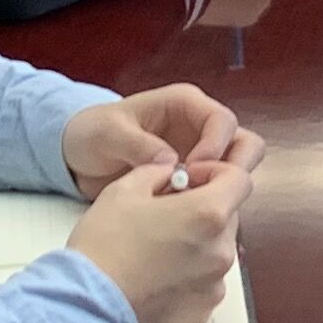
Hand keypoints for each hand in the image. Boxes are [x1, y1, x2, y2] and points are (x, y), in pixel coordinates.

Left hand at [61, 81, 264, 190]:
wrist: (78, 156)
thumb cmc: (92, 132)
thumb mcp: (108, 133)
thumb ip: (137, 143)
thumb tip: (171, 161)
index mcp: (185, 104)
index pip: (222, 121)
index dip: (215, 147)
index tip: (194, 172)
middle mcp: (200, 127)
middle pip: (243, 144)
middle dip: (235, 168)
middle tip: (209, 192)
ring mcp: (200, 154)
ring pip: (236, 169)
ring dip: (224, 189)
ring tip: (195, 207)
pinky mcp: (193, 179)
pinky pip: (216, 190)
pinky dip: (209, 203)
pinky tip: (187, 217)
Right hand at [66, 157, 250, 322]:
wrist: (86, 308)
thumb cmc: (103, 246)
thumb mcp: (124, 189)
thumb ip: (158, 172)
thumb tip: (172, 174)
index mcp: (208, 214)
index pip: (239, 180)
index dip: (214, 172)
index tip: (187, 180)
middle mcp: (221, 251)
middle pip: (228, 216)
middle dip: (203, 209)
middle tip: (165, 214)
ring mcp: (214, 285)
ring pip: (216, 250)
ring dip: (197, 243)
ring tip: (157, 249)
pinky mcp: (202, 312)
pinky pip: (205, 283)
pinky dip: (190, 276)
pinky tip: (157, 277)